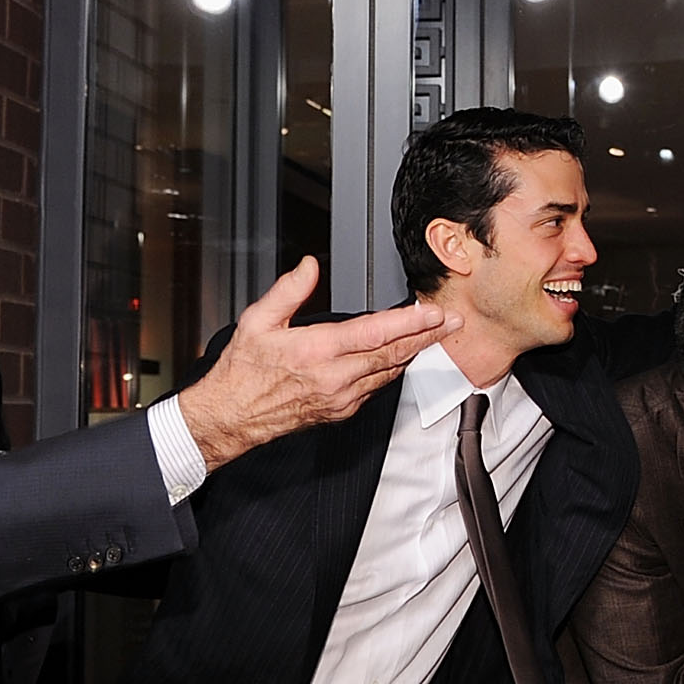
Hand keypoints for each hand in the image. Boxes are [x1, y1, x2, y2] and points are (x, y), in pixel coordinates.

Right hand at [174, 260, 456, 471]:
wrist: (231, 417)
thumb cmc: (241, 372)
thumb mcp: (257, 321)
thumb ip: (288, 291)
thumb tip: (310, 266)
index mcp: (317, 351)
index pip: (376, 333)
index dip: (410, 323)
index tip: (433, 313)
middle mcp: (335, 377)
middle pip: (393, 354)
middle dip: (427, 336)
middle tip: (453, 322)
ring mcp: (341, 398)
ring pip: (388, 372)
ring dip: (414, 353)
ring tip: (435, 336)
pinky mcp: (341, 411)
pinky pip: (375, 387)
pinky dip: (392, 369)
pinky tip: (401, 357)